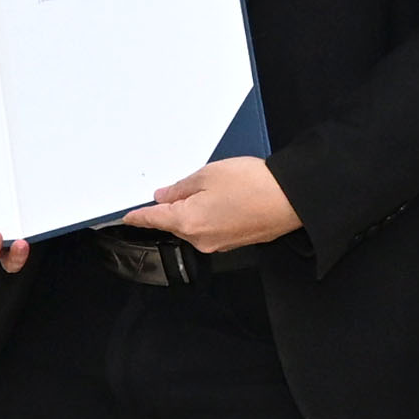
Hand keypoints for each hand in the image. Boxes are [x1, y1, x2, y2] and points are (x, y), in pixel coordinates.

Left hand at [128, 157, 301, 253]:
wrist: (291, 199)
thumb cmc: (251, 184)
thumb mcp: (208, 174)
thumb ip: (180, 188)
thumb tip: (163, 196)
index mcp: (187, 221)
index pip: (153, 220)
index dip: (138, 217)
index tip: (127, 217)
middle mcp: (200, 239)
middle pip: (174, 224)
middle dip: (172, 208)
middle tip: (182, 186)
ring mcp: (218, 244)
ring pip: (194, 227)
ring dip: (194, 211)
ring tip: (213, 188)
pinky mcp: (234, 243)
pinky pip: (211, 230)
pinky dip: (210, 217)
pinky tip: (223, 201)